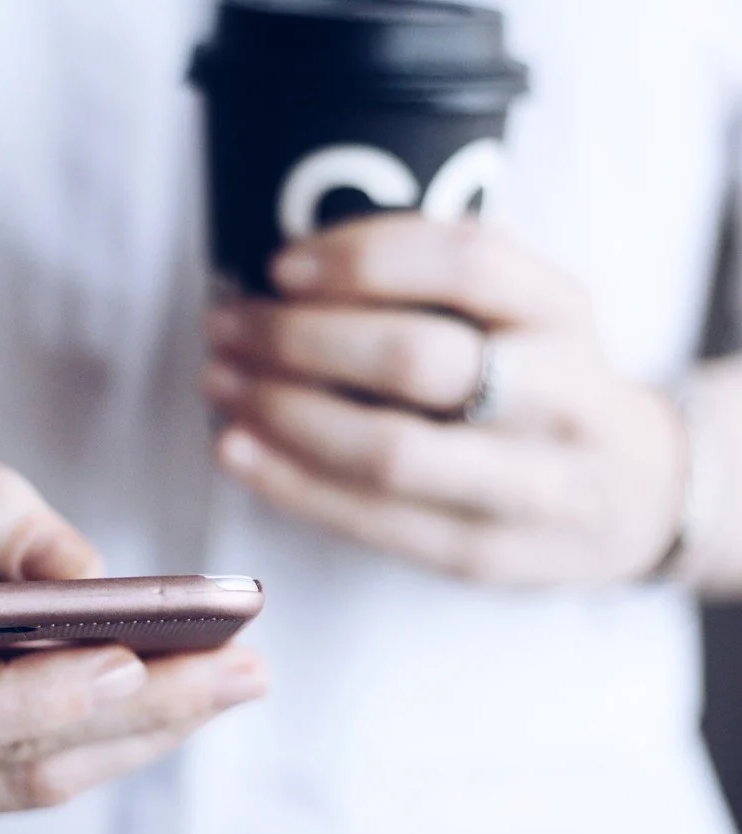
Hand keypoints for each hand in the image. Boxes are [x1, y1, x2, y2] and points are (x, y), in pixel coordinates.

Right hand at [0, 425, 266, 833]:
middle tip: (241, 664)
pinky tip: (171, 696)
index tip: (129, 657)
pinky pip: (21, 783)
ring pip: (22, 781)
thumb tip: (87, 577)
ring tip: (234, 675)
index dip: (21, 695)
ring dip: (137, 732)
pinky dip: (102, 740)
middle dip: (129, 712)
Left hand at [202, 215, 684, 584]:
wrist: (636, 496)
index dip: (361, 257)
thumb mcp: (522, 310)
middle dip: (299, 339)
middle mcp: (561, 397)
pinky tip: (234, 448)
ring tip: (219, 382)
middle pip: (417, 360)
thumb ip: (433, 286)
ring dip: (282, 412)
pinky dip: (289, 482)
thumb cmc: (540, 382)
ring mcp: (530, 487)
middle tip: (226, 323)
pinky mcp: (485, 554)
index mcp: (563, 311)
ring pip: (389, 452)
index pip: (466, 262)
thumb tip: (282, 279)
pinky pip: (373, 520)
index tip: (280, 264)